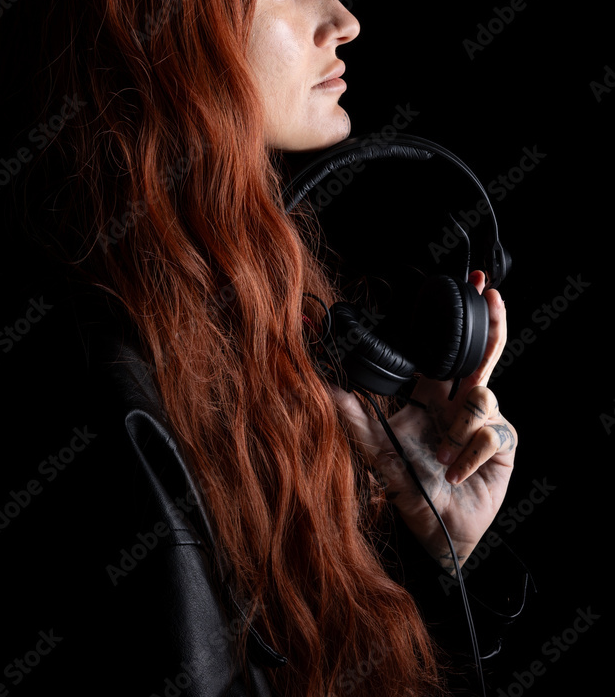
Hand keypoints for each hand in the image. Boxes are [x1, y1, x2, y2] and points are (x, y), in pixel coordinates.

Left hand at [329, 271, 516, 571]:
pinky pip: (488, 429)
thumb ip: (354, 420)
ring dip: (461, 423)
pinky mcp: (502, 440)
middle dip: (486, 322)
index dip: (445, 322)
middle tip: (484, 289)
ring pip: (480, 392)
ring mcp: (481, 420)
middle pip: (476, 353)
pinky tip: (456, 472)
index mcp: (427, 398)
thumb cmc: (412, 494)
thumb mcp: (378, 454)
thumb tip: (324, 389)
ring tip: (445, 455)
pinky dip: (469, 452)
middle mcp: (456, 403)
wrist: (444, 536)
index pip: (436, 352)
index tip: (449, 289)